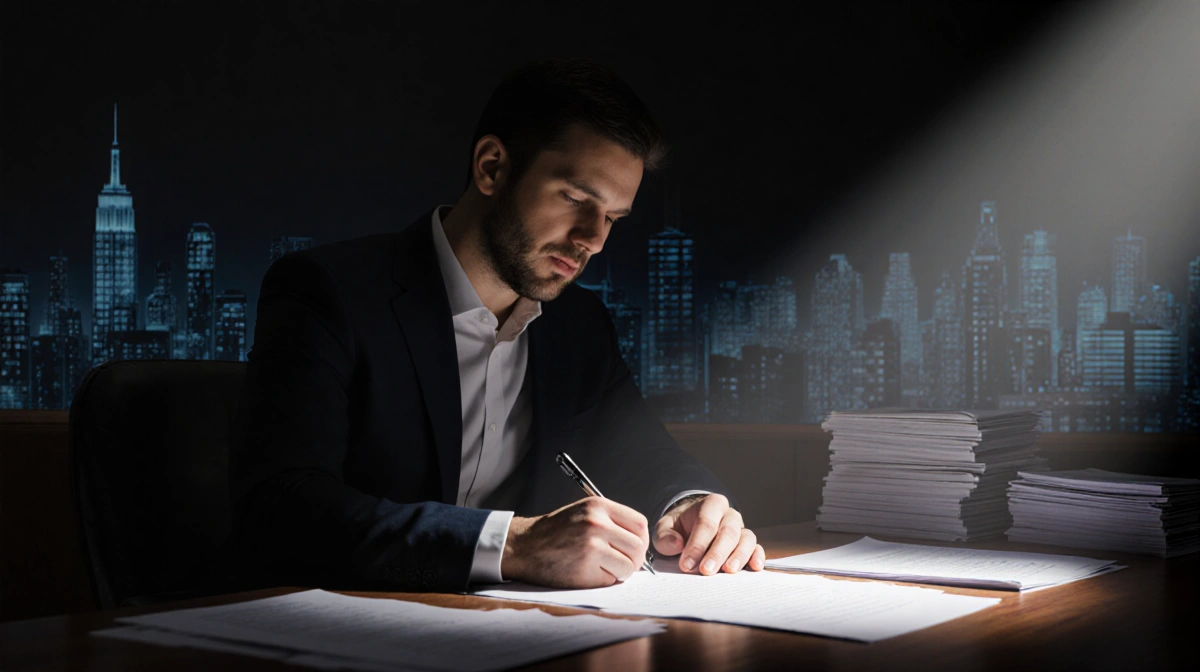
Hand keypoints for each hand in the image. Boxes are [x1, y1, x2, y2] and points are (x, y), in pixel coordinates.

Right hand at [501, 497, 649, 587]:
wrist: (523, 546)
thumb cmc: (555, 531)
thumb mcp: (583, 512)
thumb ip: (611, 521)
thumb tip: (641, 544)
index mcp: (598, 506)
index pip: (640, 524)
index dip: (641, 540)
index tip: (635, 549)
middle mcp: (596, 524)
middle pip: (638, 548)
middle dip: (634, 560)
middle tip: (622, 564)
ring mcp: (591, 548)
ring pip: (627, 567)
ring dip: (619, 572)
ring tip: (602, 567)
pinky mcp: (584, 570)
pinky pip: (610, 580)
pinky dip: (603, 580)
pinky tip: (586, 572)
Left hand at [653, 494, 764, 574]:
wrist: (691, 526)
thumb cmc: (679, 527)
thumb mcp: (665, 527)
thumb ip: (665, 536)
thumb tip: (677, 544)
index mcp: (710, 504)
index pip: (706, 523)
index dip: (697, 544)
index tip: (686, 564)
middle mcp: (729, 515)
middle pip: (728, 532)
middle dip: (717, 553)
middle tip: (706, 571)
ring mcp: (741, 529)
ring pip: (746, 539)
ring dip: (738, 556)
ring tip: (728, 571)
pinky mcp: (747, 544)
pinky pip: (757, 548)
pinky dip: (757, 557)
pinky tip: (754, 567)